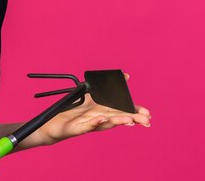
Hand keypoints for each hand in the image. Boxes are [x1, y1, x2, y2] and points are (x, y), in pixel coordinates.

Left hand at [37, 73, 151, 145]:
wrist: (56, 124)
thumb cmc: (76, 111)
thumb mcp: (92, 95)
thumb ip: (108, 87)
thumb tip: (126, 76)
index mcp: (105, 111)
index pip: (122, 112)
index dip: (135, 113)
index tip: (148, 114)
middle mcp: (100, 119)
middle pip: (118, 119)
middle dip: (132, 119)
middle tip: (146, 121)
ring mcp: (90, 124)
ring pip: (106, 123)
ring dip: (117, 121)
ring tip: (129, 120)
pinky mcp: (78, 128)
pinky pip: (87, 125)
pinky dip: (94, 122)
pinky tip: (100, 119)